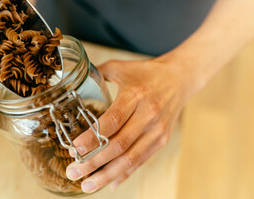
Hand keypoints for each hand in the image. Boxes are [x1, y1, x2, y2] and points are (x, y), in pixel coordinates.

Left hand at [66, 58, 190, 192]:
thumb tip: (74, 81)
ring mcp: (157, 130)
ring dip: (107, 174)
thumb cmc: (147, 72)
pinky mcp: (161, 139)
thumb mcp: (121, 67)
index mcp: (135, 96)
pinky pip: (141, 160)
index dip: (93, 137)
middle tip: (74, 171)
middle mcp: (147, 115)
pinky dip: (125, 173)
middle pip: (119, 145)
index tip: (75, 149)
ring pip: (130, 158)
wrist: (179, 78)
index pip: (112, 120)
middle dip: (94, 161)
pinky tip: (111, 183)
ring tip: (87, 185)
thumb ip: (98, 73)